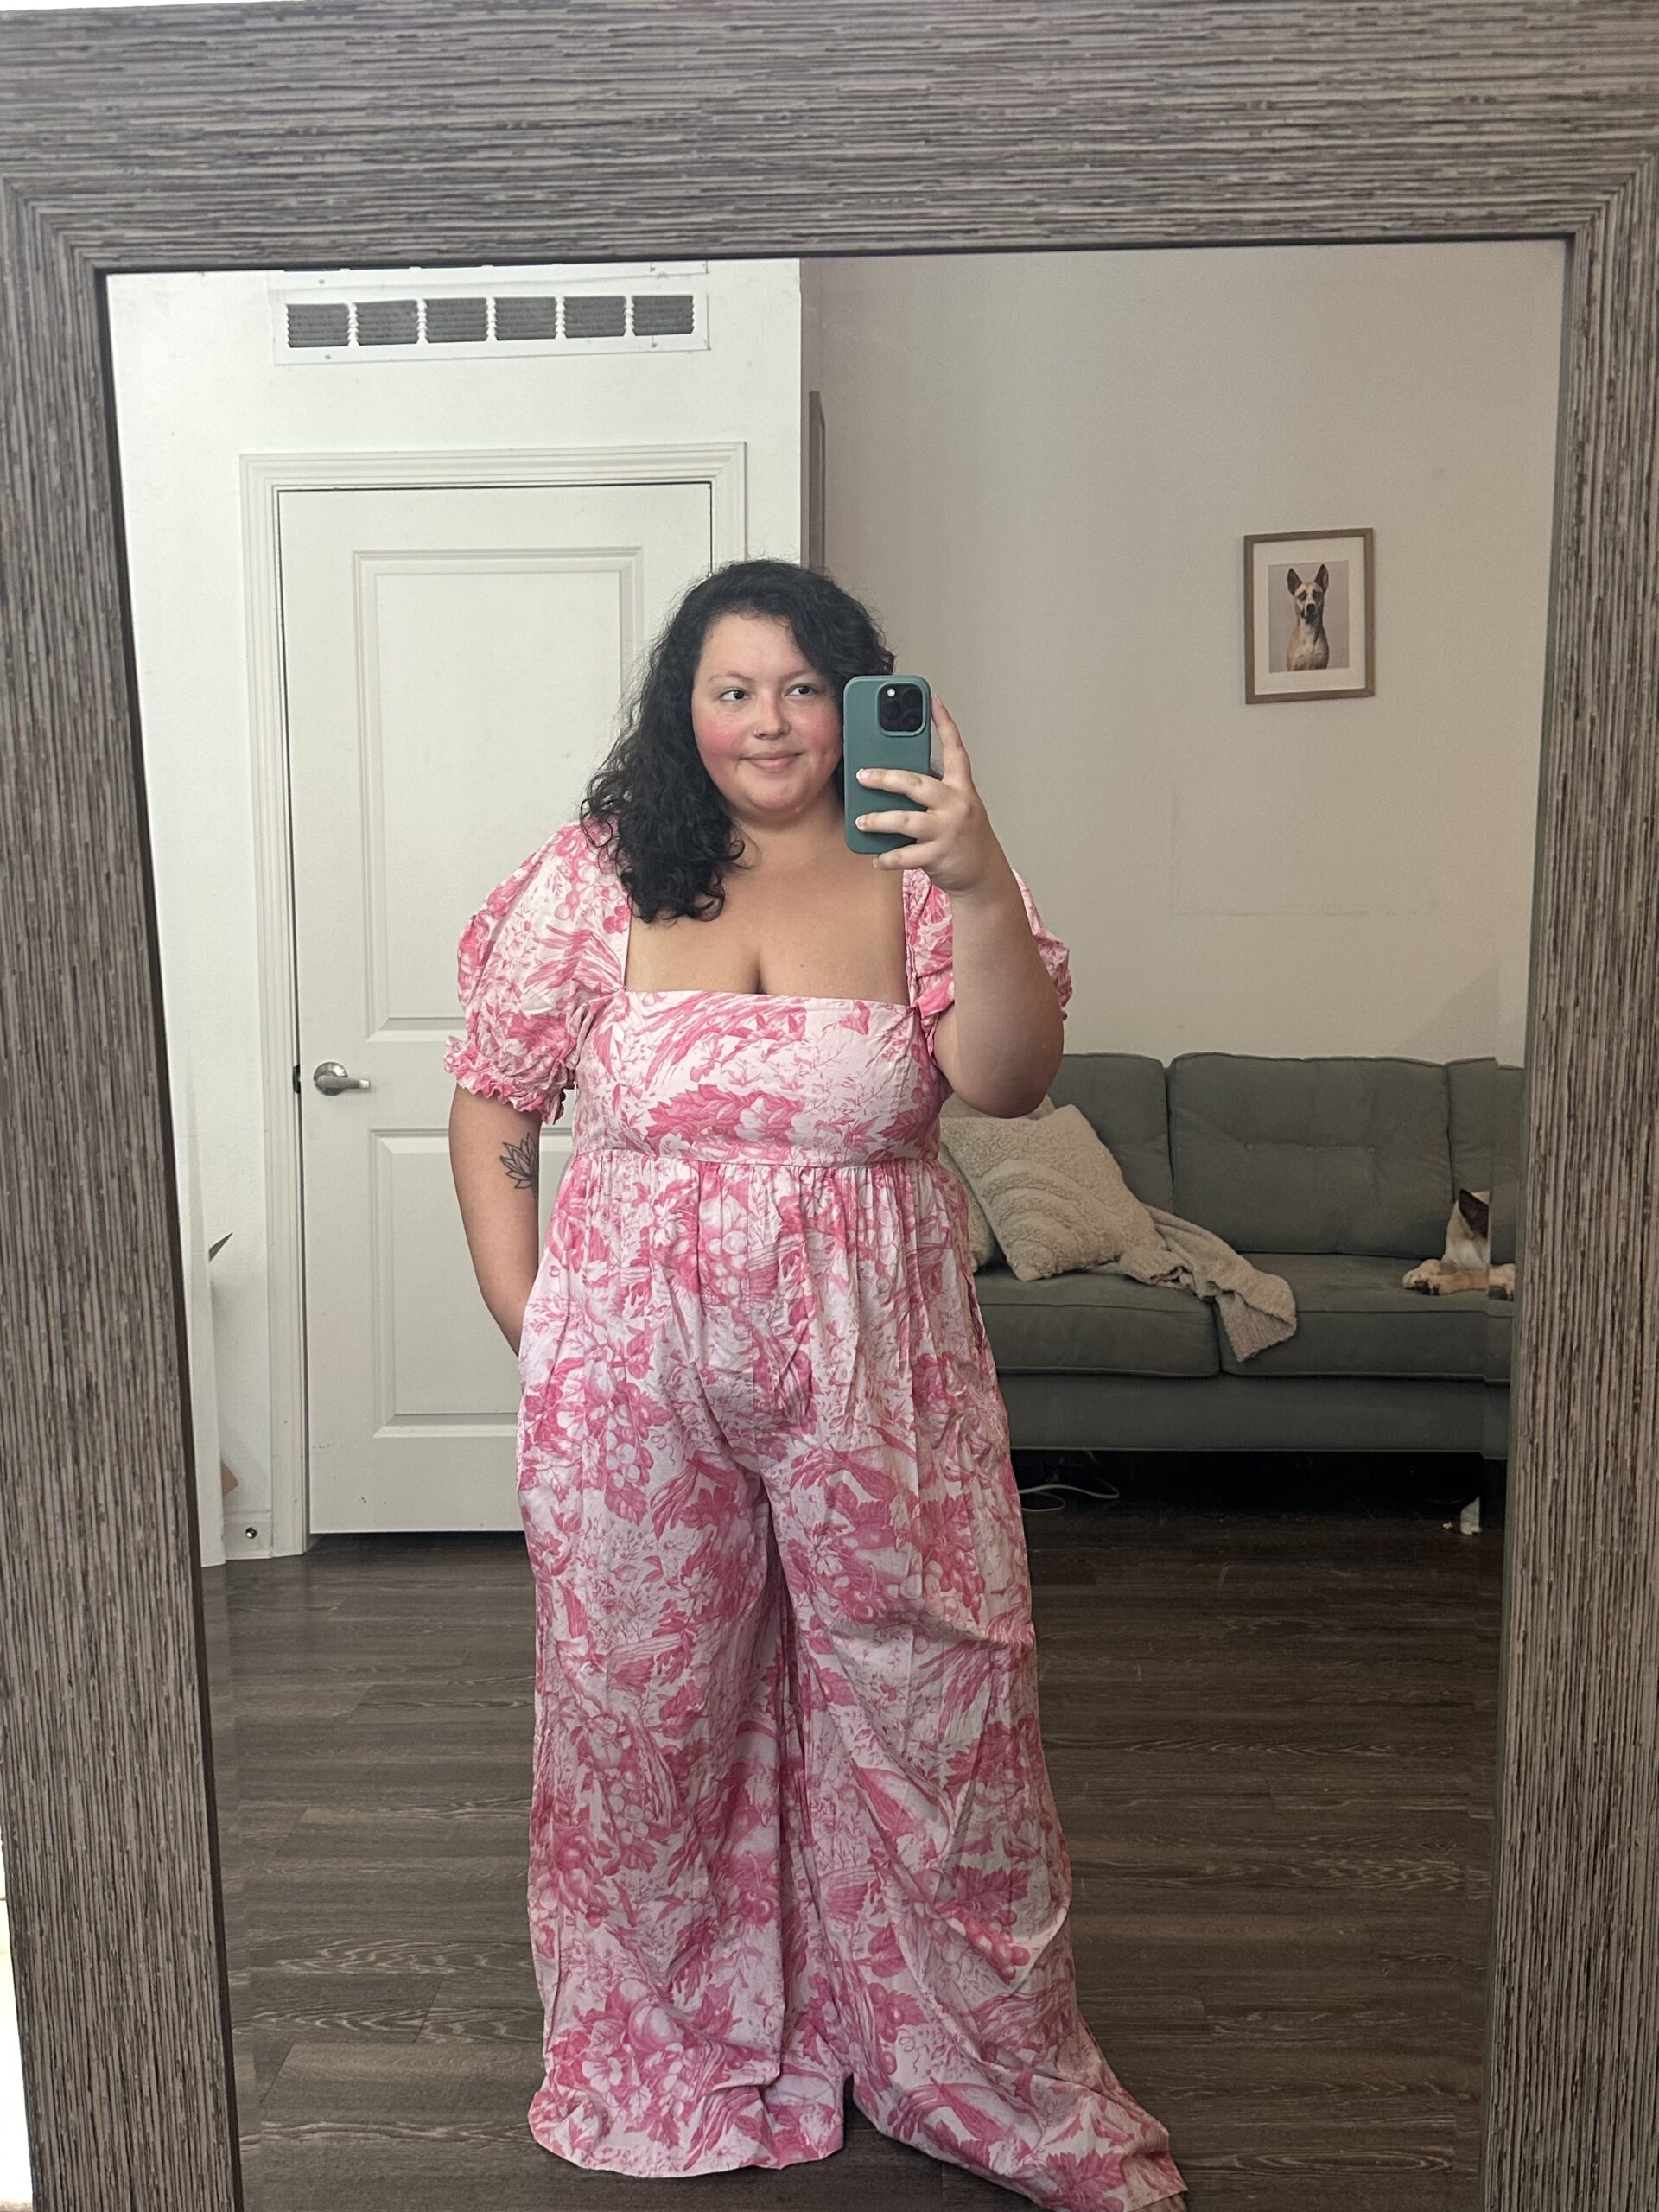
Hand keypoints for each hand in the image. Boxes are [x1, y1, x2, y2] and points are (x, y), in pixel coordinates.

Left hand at [851, 694, 1007, 897]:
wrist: (984, 873)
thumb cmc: (964, 835)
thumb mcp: (956, 806)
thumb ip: (931, 791)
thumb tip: (892, 779)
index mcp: (962, 787)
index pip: (954, 749)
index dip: (944, 723)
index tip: (932, 700)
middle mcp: (957, 805)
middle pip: (918, 783)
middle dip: (886, 778)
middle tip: (863, 776)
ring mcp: (948, 830)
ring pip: (905, 820)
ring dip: (878, 820)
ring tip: (861, 820)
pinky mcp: (940, 855)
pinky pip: (906, 855)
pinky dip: (887, 857)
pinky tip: (876, 857)